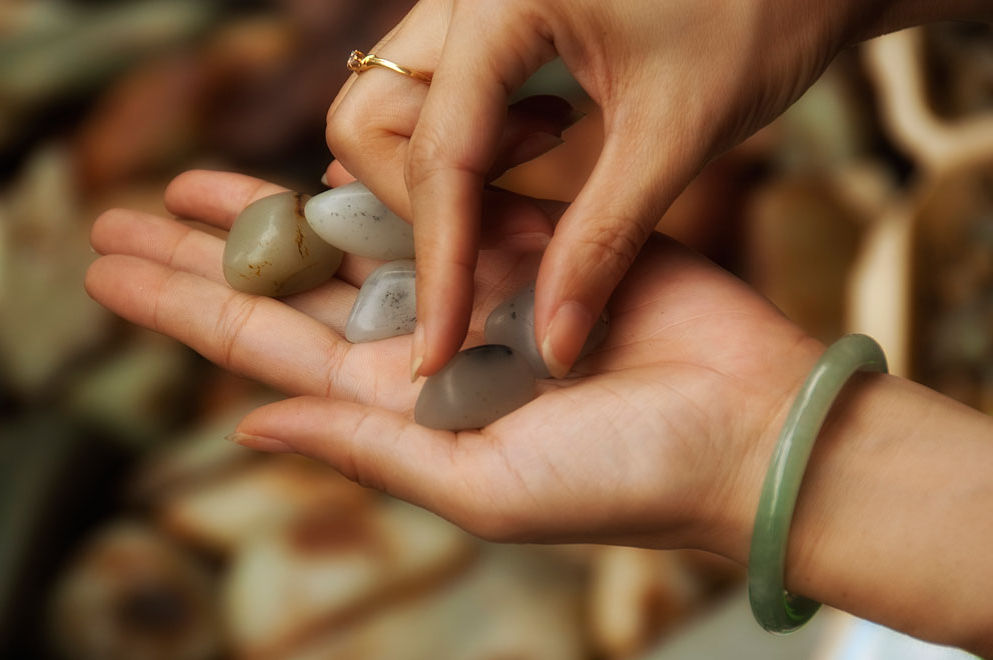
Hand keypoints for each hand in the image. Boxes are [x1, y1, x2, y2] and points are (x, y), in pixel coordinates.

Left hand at [85, 169, 821, 555]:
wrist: (741, 428)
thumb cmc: (619, 478)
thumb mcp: (476, 487)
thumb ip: (363, 447)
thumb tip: (249, 425)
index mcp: (393, 403)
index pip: (256, 347)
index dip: (176, 308)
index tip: (105, 273)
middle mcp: (415, 343)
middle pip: (277, 286)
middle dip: (196, 254)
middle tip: (114, 216)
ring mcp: (464, 284)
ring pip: (337, 231)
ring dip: (264, 205)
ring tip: (187, 180)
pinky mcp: (523, 234)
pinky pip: (433, 191)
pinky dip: (374, 172)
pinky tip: (315, 159)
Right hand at [326, 0, 902, 380]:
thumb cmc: (763, 16)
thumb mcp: (677, 134)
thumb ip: (601, 243)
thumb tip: (547, 346)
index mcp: (503, 0)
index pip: (439, 155)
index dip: (438, 264)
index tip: (435, 352)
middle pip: (371, 120)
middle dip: (422, 199)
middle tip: (512, 235)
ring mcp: (472, 2)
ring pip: (392, 108)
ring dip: (445, 172)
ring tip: (541, 175)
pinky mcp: (491, 19)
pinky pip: (436, 95)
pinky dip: (467, 144)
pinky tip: (542, 141)